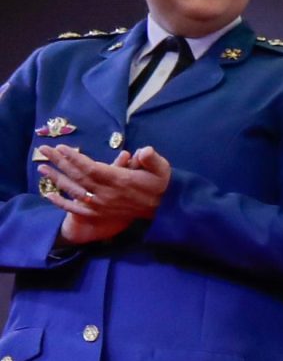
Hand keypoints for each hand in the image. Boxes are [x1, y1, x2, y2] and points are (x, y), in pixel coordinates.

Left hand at [35, 145, 170, 241]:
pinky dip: (61, 203)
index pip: (91, 168)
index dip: (74, 158)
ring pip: (74, 190)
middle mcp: (106, 193)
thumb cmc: (160, 184)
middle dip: (59, 162)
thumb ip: (152, 159)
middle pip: (78, 176)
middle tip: (44, 150)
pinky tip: (48, 195)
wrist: (162, 207)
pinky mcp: (99, 213)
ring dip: (56, 178)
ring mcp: (100, 205)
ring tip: (41, 167)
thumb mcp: (162, 168)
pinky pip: (76, 209)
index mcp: (119, 180)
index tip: (61, 147)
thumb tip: (145, 151)